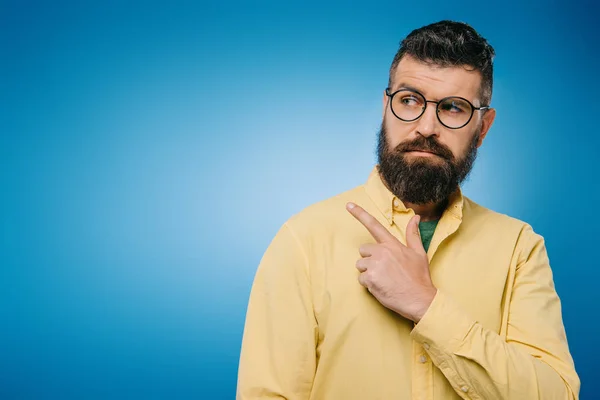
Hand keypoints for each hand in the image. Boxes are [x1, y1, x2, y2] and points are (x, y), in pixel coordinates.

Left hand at [346, 202, 436, 322]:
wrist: (420, 299)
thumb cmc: (419, 277)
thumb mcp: (419, 253)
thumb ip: (413, 234)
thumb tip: (415, 217)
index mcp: (392, 244)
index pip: (374, 225)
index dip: (360, 214)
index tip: (349, 205)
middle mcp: (381, 252)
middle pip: (363, 250)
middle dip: (370, 259)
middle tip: (385, 270)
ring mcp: (374, 265)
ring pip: (360, 265)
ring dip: (368, 272)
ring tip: (384, 279)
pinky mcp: (369, 278)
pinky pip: (361, 279)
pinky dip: (369, 284)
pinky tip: (382, 287)